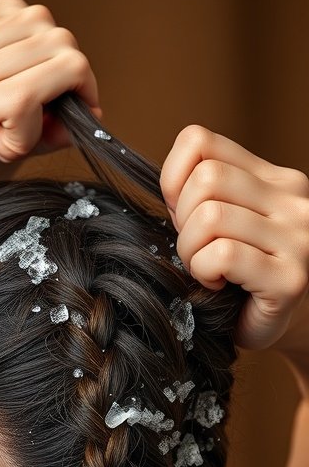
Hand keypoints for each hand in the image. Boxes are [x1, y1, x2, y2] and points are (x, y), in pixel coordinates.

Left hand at [0, 0, 101, 168]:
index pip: (26, 98)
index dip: (57, 114)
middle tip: (63, 99)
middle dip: (69, 78)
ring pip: (42, 22)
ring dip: (55, 54)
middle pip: (48, 47)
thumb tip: (93, 113)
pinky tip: (23, 57)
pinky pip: (23, 10)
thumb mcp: (20, 152)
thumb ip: (56, 136)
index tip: (61, 126)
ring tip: (43, 79)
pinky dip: (35, 35)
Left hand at [159, 124, 308, 350]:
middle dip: (182, 221)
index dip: (172, 179)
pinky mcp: (291, 277)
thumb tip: (169, 182)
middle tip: (195, 250)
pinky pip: (223, 255)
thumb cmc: (239, 276)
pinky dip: (205, 271)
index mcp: (272, 177)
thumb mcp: (219, 222)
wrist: (277, 325)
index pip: (199, 141)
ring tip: (206, 269)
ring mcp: (298, 236)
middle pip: (205, 179)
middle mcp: (293, 197)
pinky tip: (217, 284)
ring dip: (191, 252)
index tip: (180, 214)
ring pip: (211, 216)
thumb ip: (198, 195)